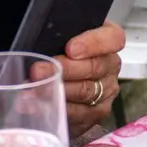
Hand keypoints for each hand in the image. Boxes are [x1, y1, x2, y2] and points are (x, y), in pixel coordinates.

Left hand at [33, 22, 124, 137]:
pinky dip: (57, 109)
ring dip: (57, 90)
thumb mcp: (60, 35)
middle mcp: (110, 64)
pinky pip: (79, 112)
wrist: (60, 73)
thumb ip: (56, 34)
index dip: (92, 43)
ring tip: (34, 89)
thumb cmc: (58, 48)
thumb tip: (36, 39)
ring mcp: (106, 90)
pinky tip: (39, 105)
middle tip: (39, 70)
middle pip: (94, 67)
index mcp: (108, 39)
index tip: (70, 49)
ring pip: (86, 91)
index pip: (112, 38)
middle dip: (64, 69)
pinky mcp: (96, 111)